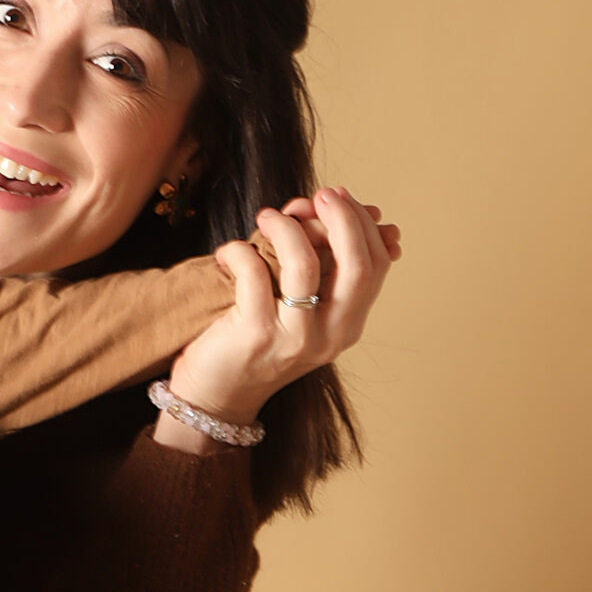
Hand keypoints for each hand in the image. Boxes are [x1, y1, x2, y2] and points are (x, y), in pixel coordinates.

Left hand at [160, 186, 401, 435]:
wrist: (216, 396)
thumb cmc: (257, 340)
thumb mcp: (300, 301)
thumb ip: (321, 259)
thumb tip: (336, 203)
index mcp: (349, 325)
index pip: (375, 263)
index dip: (360, 222)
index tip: (336, 197)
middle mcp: (330, 336)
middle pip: (357, 264)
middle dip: (341, 218)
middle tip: (316, 195)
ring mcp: (295, 338)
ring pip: (305, 264)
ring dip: (287, 228)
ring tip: (267, 217)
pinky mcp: (255, 335)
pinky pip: (253, 273)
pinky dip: (239, 251)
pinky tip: (228, 253)